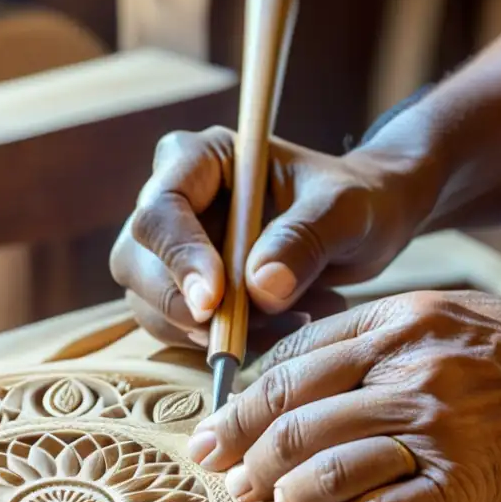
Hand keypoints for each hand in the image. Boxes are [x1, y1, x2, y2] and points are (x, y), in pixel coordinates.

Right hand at [109, 126, 418, 350]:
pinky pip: (178, 330)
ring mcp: (173, 248)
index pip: (160, 208)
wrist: (364, 226)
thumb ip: (304, 240)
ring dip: (209, 331)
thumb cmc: (356, 201)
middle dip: (184, 306)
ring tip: (291, 320)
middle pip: (135, 262)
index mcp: (200, 158)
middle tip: (248, 329)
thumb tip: (260, 290)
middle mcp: (174, 200)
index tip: (214, 301)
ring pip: (149, 304)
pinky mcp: (185, 289)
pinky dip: (223, 343)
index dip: (178, 257)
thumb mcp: (345, 211)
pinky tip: (280, 328)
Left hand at [186, 291, 500, 501]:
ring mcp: (437, 427)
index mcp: (402, 320)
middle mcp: (411, 367)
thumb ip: (379, 336)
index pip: (294, 360)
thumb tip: (303, 369)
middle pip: (293, 412)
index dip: (243, 398)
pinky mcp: (464, 485)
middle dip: (241, 446)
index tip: (216, 425)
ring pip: (323, 462)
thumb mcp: (455, 316)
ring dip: (283, 489)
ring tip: (269, 499)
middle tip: (216, 470)